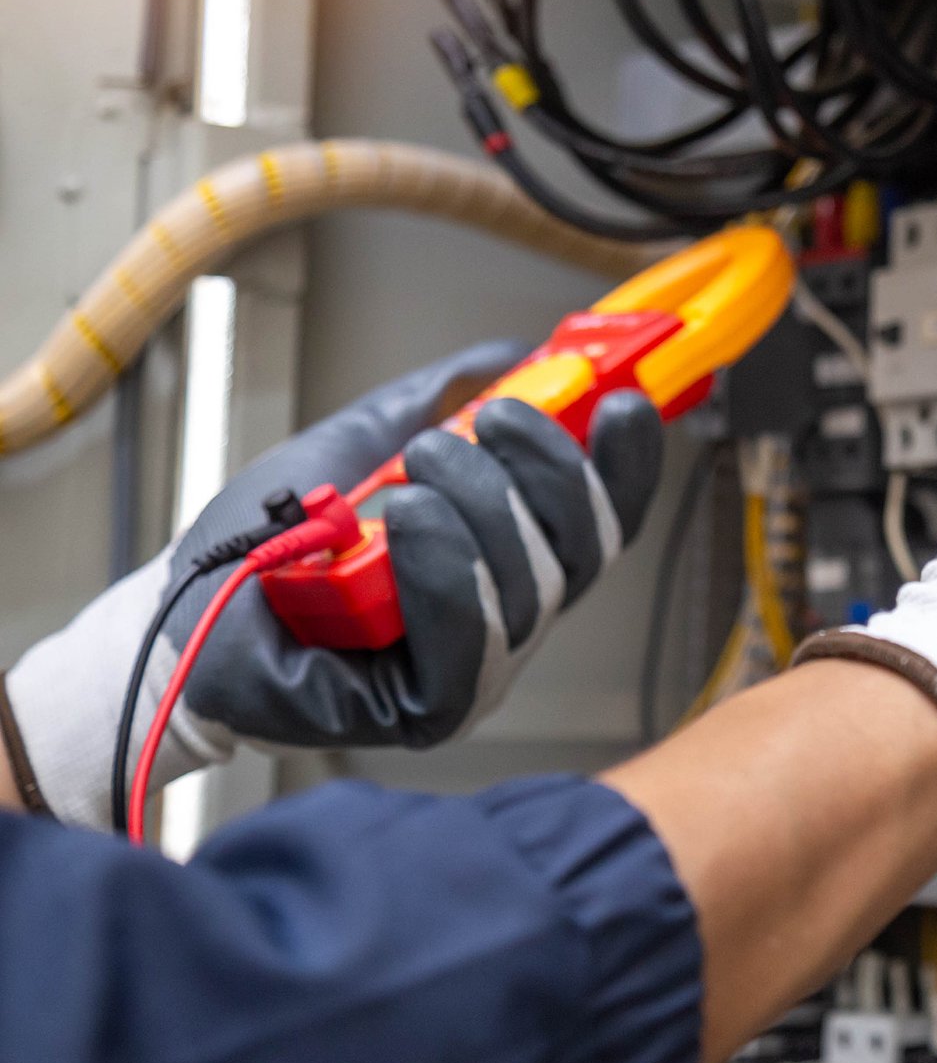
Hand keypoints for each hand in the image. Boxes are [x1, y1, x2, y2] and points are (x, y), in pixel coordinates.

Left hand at [5, 342, 663, 828]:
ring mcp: (476, 673)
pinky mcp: (430, 710)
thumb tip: (515, 352)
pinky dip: (448, 565)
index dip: (626, 463)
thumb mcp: (364, 442)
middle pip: (585, 548)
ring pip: (534, 585)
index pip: (603, 519)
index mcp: (511, 561)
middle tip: (489, 421)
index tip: (624, 400)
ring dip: (482, 506)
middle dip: (549, 470)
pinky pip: (472, 639)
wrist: (183, 608)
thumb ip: (441, 398)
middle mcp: (509, 621)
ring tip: (414, 468)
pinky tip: (409, 519)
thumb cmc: (266, 541)